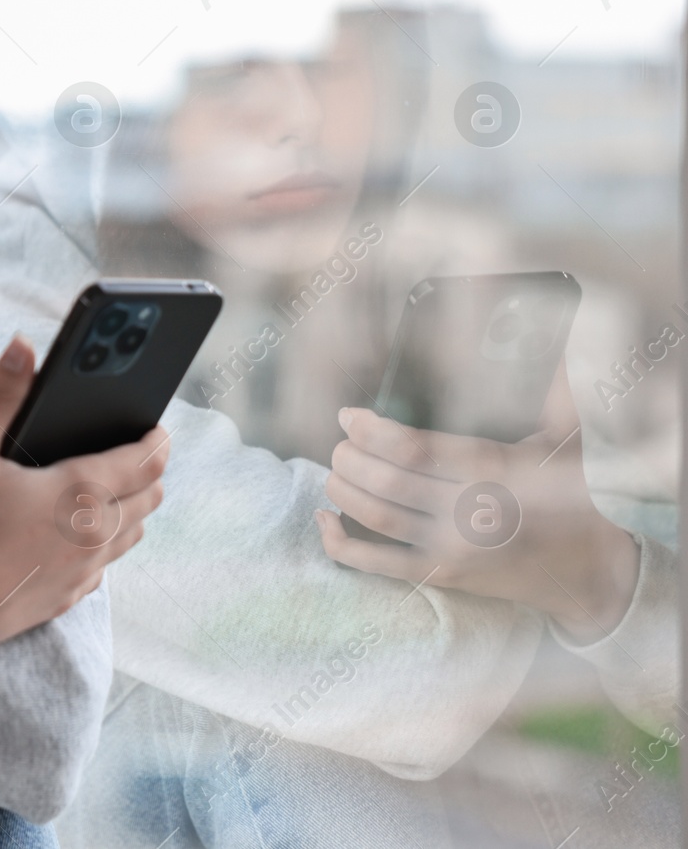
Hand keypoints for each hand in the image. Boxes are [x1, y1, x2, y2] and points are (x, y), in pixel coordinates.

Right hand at [0, 334, 168, 686]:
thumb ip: (2, 396)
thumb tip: (24, 345)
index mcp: (80, 492)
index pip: (148, 460)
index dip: (157, 438)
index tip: (154, 424)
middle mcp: (94, 534)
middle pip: (151, 497)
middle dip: (148, 471)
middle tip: (131, 451)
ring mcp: (84, 571)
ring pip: (134, 534)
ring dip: (131, 508)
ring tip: (107, 490)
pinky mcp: (67, 598)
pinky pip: (105, 567)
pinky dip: (104, 544)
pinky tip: (75, 536)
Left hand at [317, 359, 639, 643]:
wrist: (596, 572)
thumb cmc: (581, 496)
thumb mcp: (570, 439)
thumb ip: (557, 390)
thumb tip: (561, 343)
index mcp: (495, 471)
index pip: (414, 448)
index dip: (370, 429)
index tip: (349, 415)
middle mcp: (468, 511)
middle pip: (385, 480)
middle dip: (350, 456)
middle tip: (341, 442)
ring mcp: (452, 549)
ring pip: (374, 515)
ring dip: (342, 488)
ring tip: (336, 469)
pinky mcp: (440, 577)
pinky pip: (374, 564)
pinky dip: (339, 544)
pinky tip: (324, 519)